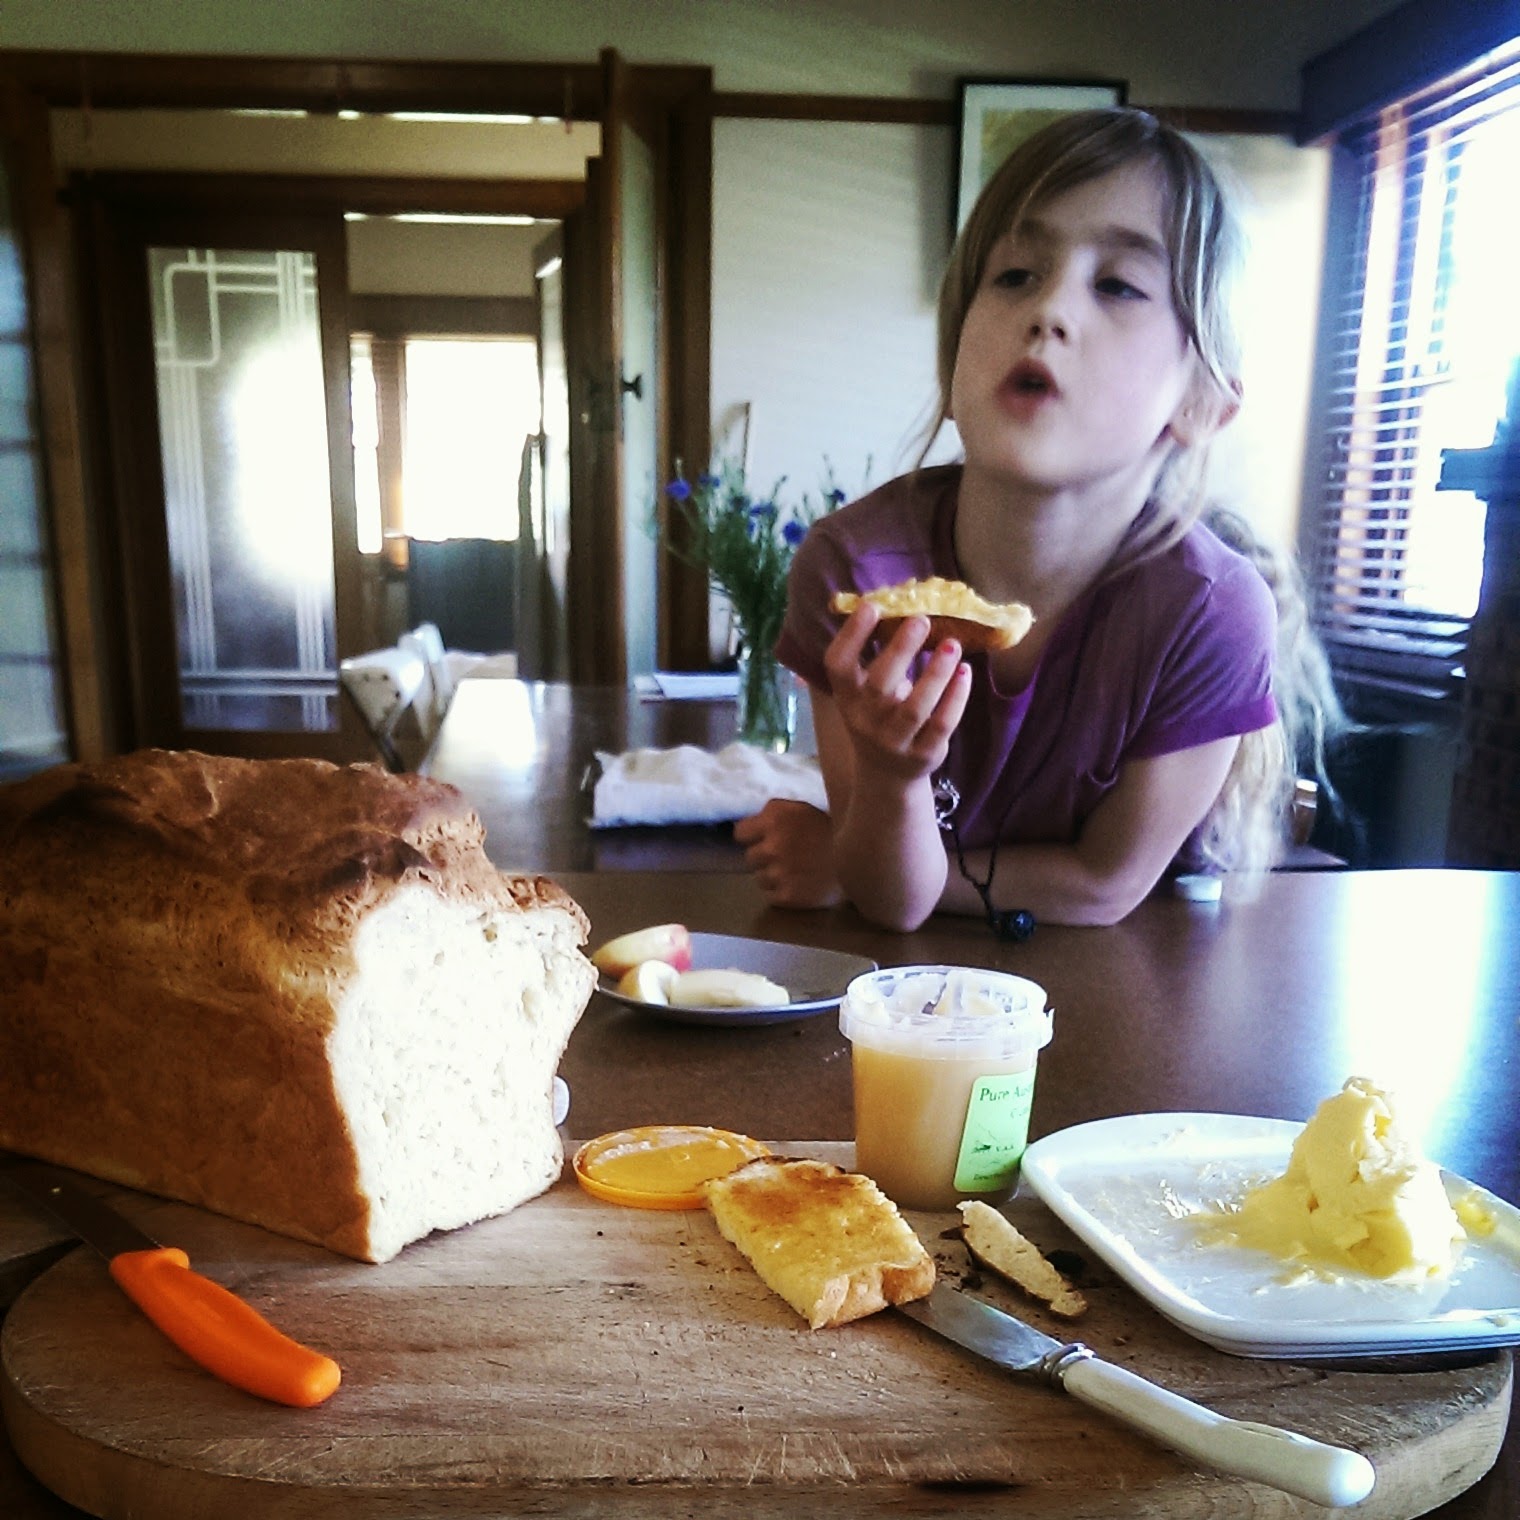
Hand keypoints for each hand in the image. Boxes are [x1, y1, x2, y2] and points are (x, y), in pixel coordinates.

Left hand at [734, 799, 842, 907]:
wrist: (864, 860)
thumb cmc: (833, 831)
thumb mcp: (802, 809)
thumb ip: (774, 813)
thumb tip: (750, 824)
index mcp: (775, 819)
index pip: (740, 833)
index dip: (752, 836)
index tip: (764, 839)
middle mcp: (772, 846)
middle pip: (750, 858)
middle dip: (765, 857)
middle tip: (788, 856)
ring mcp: (779, 873)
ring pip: (760, 878)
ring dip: (774, 876)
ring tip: (798, 871)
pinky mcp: (788, 896)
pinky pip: (772, 896)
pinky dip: (783, 892)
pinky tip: (801, 884)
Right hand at [823, 603, 970, 783]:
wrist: (886, 774)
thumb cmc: (878, 715)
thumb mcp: (865, 691)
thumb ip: (875, 656)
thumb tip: (899, 602)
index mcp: (847, 696)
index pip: (838, 666)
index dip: (851, 636)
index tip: (872, 606)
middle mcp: (865, 719)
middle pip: (879, 684)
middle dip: (900, 650)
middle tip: (921, 619)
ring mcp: (895, 740)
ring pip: (915, 708)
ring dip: (935, 674)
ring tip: (952, 644)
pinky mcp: (924, 754)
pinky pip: (941, 724)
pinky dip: (956, 698)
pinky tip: (966, 672)